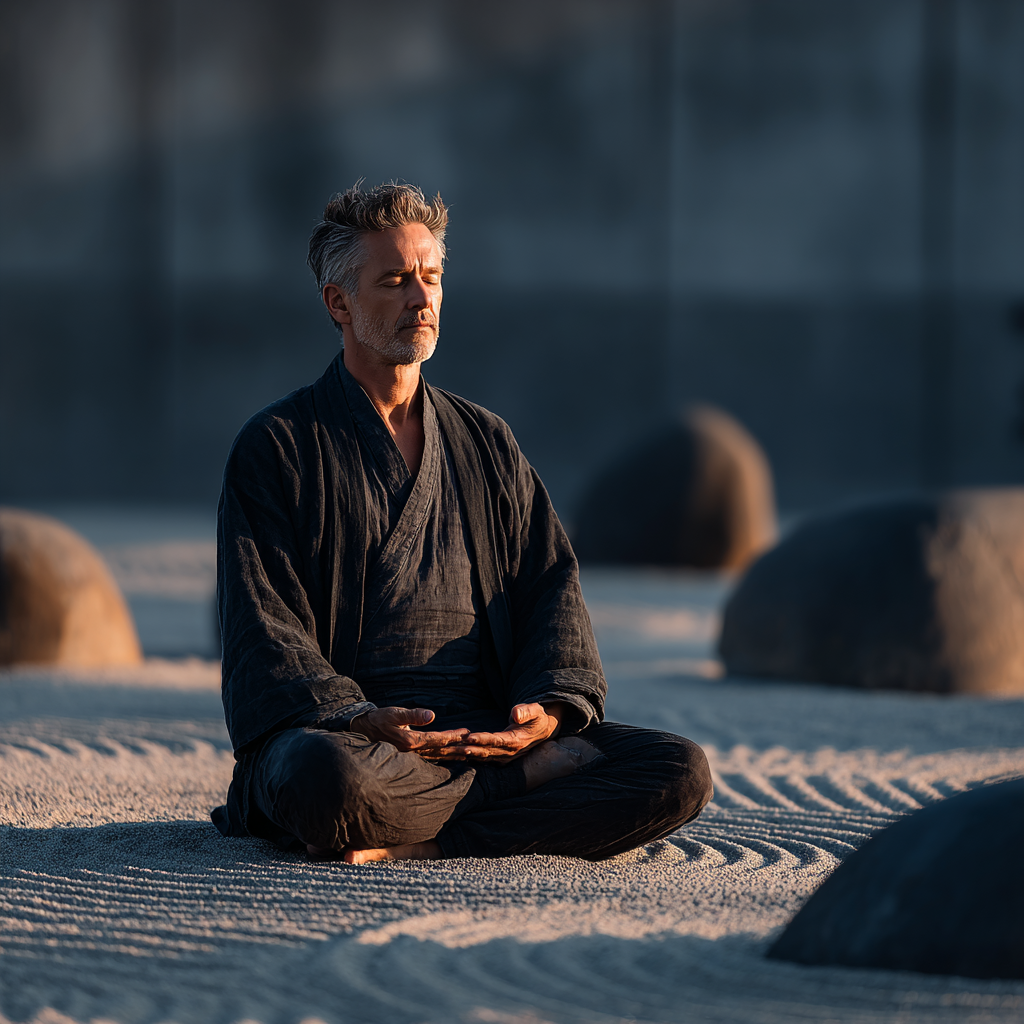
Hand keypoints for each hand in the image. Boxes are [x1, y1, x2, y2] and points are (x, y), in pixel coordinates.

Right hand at [350, 707, 469, 759]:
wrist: (365, 730)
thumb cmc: (380, 719)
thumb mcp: (395, 713)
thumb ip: (413, 714)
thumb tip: (432, 715)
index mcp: (410, 741)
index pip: (436, 739)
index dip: (452, 736)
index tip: (466, 732)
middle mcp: (413, 751)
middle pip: (440, 750)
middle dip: (457, 747)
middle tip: (474, 746)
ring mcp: (412, 755)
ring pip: (437, 755)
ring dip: (453, 754)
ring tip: (468, 754)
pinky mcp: (411, 755)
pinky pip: (431, 757)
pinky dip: (443, 756)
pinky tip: (452, 757)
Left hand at [455, 702, 564, 761]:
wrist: (544, 729)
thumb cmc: (538, 717)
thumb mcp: (536, 710)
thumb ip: (526, 711)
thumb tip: (515, 713)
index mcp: (516, 741)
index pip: (496, 740)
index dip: (482, 739)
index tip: (468, 737)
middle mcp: (509, 752)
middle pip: (484, 751)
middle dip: (467, 749)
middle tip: (451, 747)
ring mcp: (504, 756)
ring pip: (481, 756)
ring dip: (466, 754)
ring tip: (450, 751)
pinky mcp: (499, 756)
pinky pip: (483, 757)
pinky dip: (470, 756)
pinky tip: (457, 755)